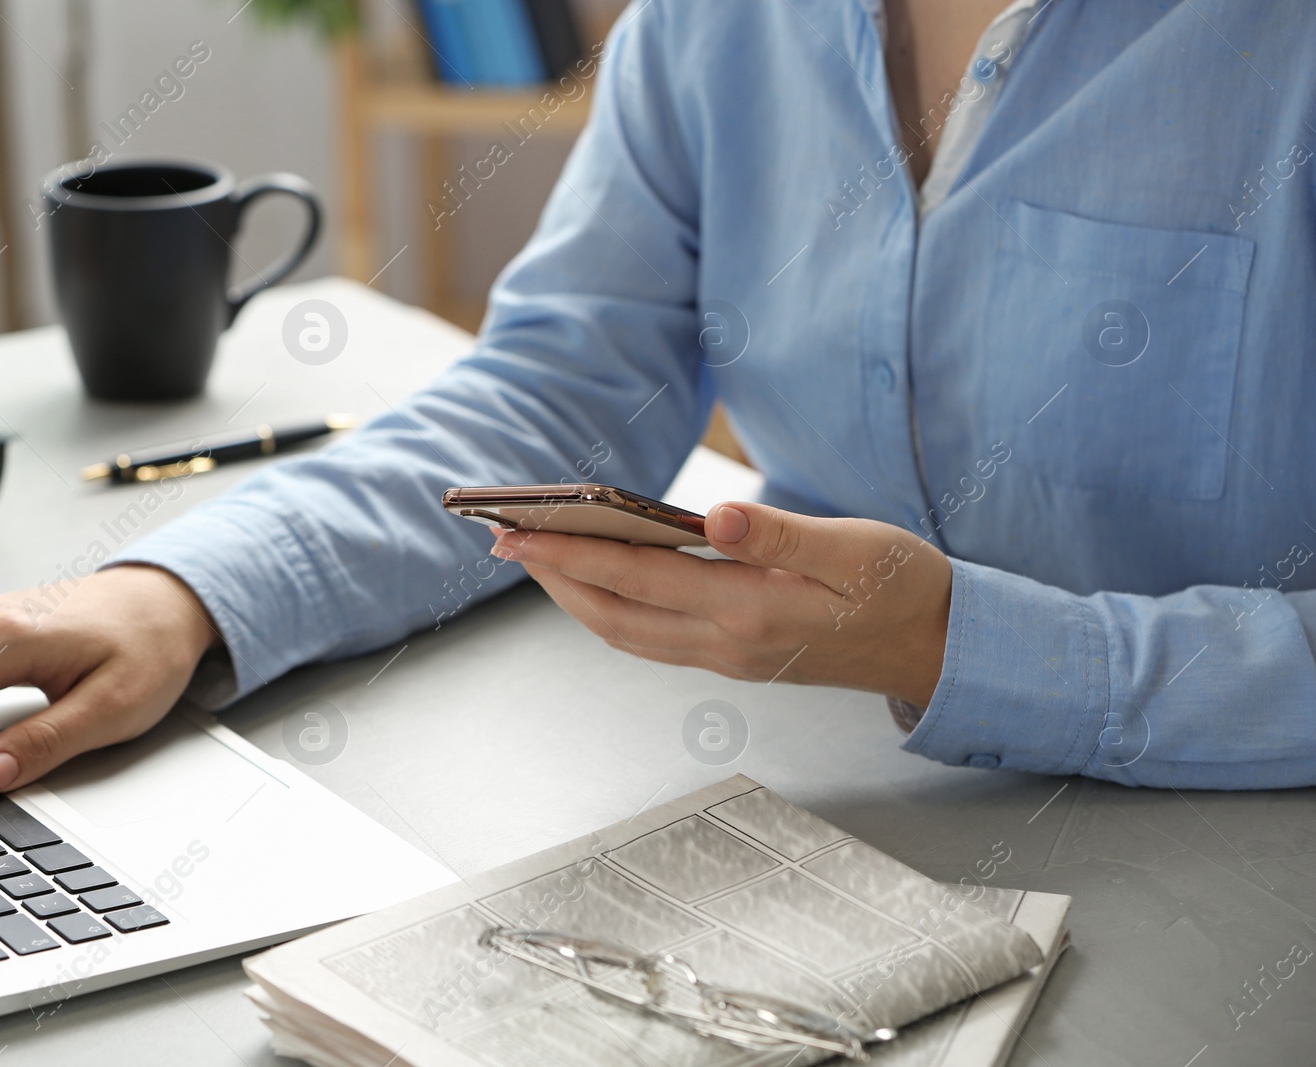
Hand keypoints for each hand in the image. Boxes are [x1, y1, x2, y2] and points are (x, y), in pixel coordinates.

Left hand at [489, 501, 952, 706]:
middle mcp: (727, 644)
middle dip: (553, 579)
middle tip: (504, 541)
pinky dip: (611, 608)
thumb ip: (780, 534)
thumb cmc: (901, 588)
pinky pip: (651, 637)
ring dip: (575, 597)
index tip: (519, 533)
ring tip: (539, 558)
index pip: (636, 578)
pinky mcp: (734, 656)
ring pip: (626, 632)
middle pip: (613, 615)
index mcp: (750, 610)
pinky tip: (600, 580)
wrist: (937, 648)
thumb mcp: (855, 549)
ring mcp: (727, 657)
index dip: (570, 555)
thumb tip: (716, 517)